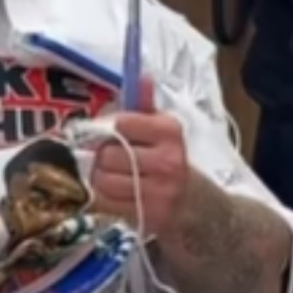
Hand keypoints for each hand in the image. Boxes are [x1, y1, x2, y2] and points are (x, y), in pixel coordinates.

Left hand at [89, 78, 188, 238]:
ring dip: (98, 178)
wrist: (194, 204)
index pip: (121, 123)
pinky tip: (111, 193)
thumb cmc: (169, 159)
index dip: (106, 128)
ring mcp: (158, 191)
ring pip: (103, 179)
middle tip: (108, 158)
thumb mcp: (162, 129)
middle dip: (101, 156)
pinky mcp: (147, 215)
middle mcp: (167, 160)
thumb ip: (145, 104)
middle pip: (108, 153)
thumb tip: (141, 76)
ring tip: (109, 176)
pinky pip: (105, 202)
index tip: (108, 134)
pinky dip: (101, 197)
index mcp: (169, 131)